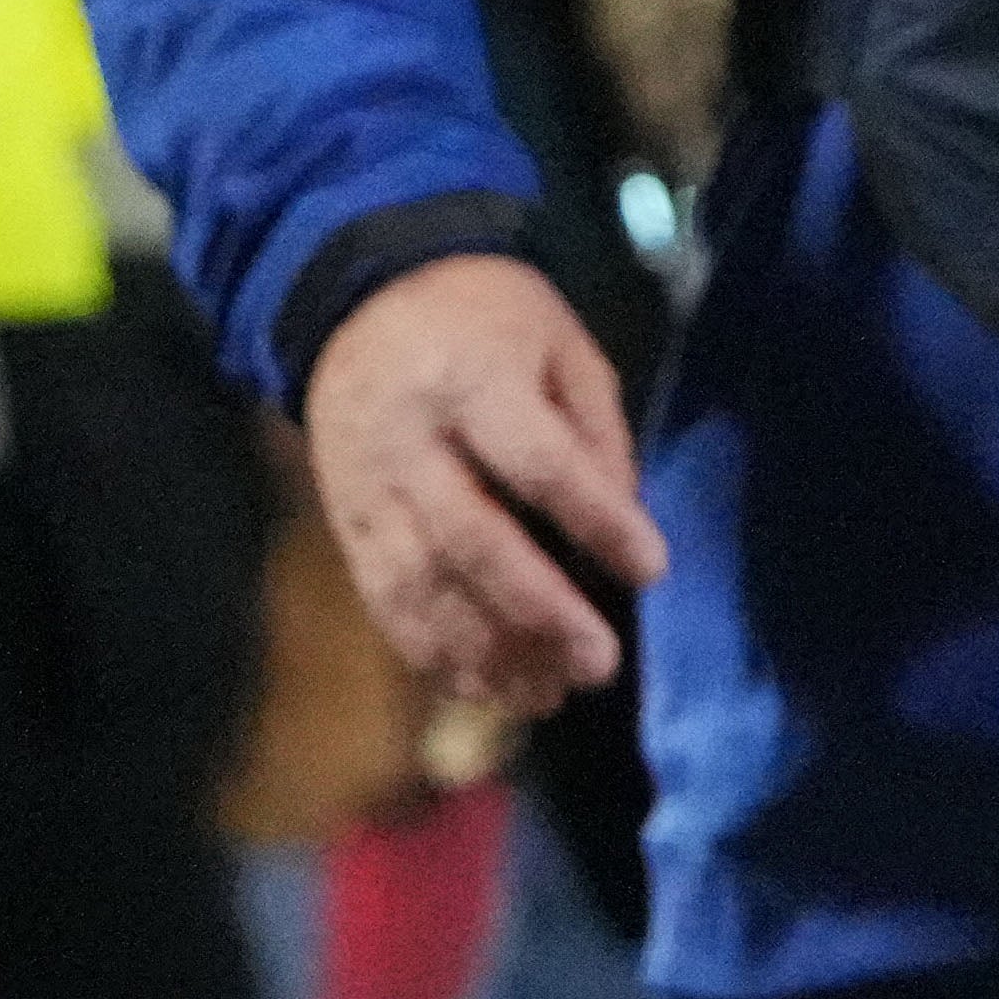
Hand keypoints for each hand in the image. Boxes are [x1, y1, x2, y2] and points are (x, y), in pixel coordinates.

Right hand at [304, 252, 666, 722]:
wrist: (360, 303)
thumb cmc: (488, 320)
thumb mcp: (562, 344)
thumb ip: (595, 429)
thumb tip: (623, 517)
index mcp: (472, 382)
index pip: (538, 462)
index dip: (596, 520)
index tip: (651, 570)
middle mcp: (409, 444)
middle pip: (471, 540)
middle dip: (537, 612)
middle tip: (599, 664)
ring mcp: (367, 491)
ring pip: (420, 587)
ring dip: (484, 652)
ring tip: (547, 695)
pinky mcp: (346, 525)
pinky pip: (384, 600)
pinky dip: (431, 651)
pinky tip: (482, 686)